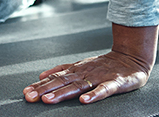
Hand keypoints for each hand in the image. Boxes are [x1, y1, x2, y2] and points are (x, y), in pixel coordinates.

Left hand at [25, 51, 150, 103]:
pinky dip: (94, 95)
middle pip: (62, 82)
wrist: (132, 57)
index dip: (40, 85)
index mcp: (76, 70)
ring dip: (63, 93)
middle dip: (45, 90)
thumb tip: (41, 75)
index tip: (26, 92)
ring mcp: (99, 78)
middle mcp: (84, 73)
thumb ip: (62, 70)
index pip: (55, 78)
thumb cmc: (105, 64)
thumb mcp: (81, 65)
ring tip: (49, 100)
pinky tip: (85, 100)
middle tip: (31, 97)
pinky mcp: (115, 83)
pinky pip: (104, 90)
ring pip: (78, 86)